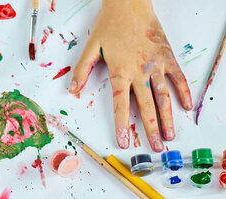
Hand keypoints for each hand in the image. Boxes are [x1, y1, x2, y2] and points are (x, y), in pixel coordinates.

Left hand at [69, 0, 191, 151]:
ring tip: (169, 136)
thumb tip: (72, 90)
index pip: (121, 103)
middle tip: (155, 148)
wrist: (130, 5)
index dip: (122, 124)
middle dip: (150, 129)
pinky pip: (178, 77)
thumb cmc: (110, 25)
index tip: (123, 140)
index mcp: (120, 71)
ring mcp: (156, 64)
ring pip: (163, 96)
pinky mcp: (167, 56)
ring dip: (167, 118)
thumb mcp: (91, 47)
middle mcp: (139, 71)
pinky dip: (183, 92)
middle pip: (146, 105)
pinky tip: (186, 107)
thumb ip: (82, 70)